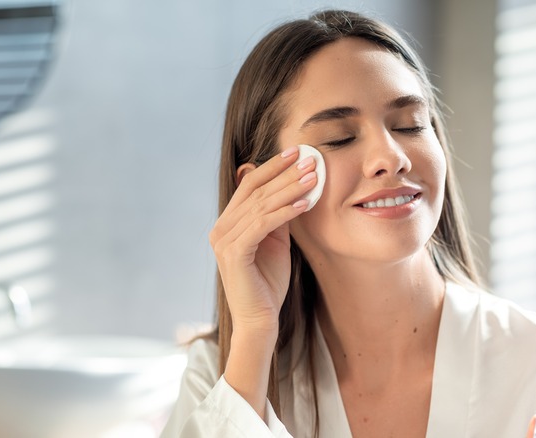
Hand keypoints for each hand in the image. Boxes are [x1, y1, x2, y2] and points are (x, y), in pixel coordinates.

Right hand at [209, 146, 317, 331]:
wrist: (260, 319)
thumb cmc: (268, 282)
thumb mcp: (276, 241)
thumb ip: (278, 215)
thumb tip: (293, 187)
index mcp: (228, 222)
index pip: (250, 185)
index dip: (273, 167)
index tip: (297, 152)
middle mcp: (221, 228)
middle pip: (256, 191)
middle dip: (285, 173)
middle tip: (311, 160)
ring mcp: (224, 240)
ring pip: (261, 205)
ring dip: (290, 189)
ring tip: (314, 177)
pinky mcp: (234, 253)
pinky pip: (261, 225)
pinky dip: (284, 212)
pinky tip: (304, 204)